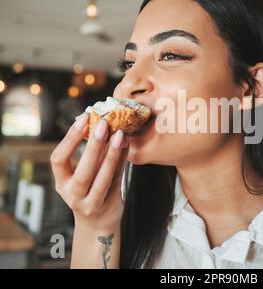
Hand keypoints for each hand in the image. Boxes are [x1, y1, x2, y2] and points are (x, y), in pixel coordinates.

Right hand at [50, 113, 128, 230]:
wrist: (98, 223)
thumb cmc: (89, 190)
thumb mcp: (82, 174)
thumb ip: (89, 153)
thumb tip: (96, 121)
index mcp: (62, 182)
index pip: (58, 160)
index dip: (69, 139)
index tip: (83, 118)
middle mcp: (73, 194)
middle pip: (83, 171)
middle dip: (93, 146)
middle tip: (103, 124)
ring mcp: (90, 203)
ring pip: (102, 178)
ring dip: (112, 154)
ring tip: (119, 134)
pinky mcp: (108, 204)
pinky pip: (117, 179)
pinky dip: (122, 161)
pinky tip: (126, 145)